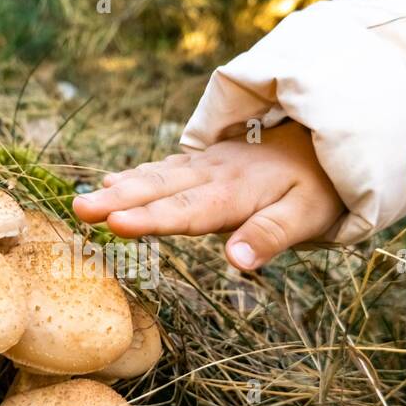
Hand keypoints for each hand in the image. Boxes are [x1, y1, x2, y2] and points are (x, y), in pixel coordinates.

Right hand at [73, 121, 342, 270]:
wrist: (326, 144)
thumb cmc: (318, 188)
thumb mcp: (308, 217)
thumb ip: (270, 236)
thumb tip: (237, 261)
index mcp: (235, 193)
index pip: (185, 210)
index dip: (149, 219)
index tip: (115, 224)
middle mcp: (213, 175)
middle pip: (160, 190)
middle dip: (118, 201)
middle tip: (79, 210)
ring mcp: (206, 166)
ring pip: (157, 176)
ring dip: (120, 188)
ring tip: (85, 201)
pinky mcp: (205, 163)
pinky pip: (165, 168)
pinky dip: (137, 174)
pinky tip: (113, 180)